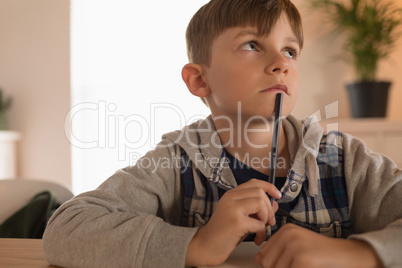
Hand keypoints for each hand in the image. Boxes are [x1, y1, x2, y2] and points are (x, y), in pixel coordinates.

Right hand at [185, 179, 280, 266]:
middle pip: (260, 192)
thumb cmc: (224, 233)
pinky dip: (262, 233)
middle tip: (269, 222)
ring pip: (260, 204)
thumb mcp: (242, 217)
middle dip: (269, 208)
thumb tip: (275, 203)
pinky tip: (257, 239)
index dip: (269, 187)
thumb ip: (256, 209)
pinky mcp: (236, 222)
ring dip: (266, 218)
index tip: (277, 195)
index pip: (254, 183)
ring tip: (262, 229)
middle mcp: (230, 198)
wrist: (206, 246)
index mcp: (231, 195)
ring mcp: (232, 209)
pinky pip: (259, 223)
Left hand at [255, 223, 383, 267]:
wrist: (346, 255)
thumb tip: (257, 259)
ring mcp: (295, 246)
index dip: (275, 264)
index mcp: (286, 230)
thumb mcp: (296, 247)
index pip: (264, 254)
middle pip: (267, 264)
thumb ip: (276, 252)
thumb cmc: (321, 253)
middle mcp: (288, 234)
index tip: (292, 261)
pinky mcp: (302, 260)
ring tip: (305, 265)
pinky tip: (310, 267)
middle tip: (300, 264)